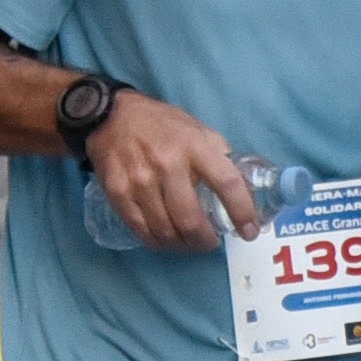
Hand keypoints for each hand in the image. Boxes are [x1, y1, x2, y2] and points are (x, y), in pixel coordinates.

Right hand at [84, 92, 260, 247]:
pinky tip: (166, 239)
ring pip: (166, 231)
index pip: (227, 183)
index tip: (249, 231)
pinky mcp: (118, 193)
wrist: (112, 116)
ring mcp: (140, 180)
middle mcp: (167, 163)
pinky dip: (158, 242)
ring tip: (189, 242)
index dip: (242, 212)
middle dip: (206, 240)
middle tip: (211, 242)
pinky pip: (142, 230)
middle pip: (191, 220)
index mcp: (195, 145)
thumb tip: (241, 188)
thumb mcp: (197, 129)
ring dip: (182, 245)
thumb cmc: (162, 125)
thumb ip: (218, 156)